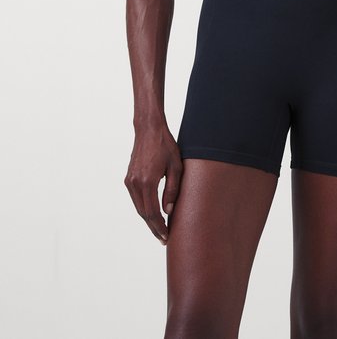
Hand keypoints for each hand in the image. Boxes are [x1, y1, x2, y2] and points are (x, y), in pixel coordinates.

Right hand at [124, 124, 182, 244]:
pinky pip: (136, 198)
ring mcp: (130, 181)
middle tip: (164, 239)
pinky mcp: (128, 178)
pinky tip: (152, 214)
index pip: (152, 212)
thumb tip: (168, 211)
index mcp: (147, 181)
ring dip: (148, 219)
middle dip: (154, 227)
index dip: (159, 226)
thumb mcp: (176, 167)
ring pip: (138, 207)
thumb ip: (173, 190)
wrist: (149, 129)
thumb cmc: (165, 145)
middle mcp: (135, 183)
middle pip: (143, 213)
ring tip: (159, 229)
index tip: (166, 236)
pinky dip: (143, 208)